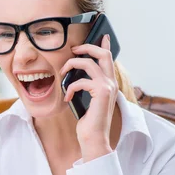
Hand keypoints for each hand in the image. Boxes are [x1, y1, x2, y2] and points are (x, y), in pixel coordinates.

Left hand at [59, 34, 117, 160]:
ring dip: (72, 65)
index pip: (109, 59)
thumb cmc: (89, 123)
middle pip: (103, 54)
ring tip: (63, 73)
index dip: (105, 45)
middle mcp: (111, 83)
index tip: (102, 36)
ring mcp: (108, 87)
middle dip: (87, 47)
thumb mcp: (88, 101)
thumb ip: (87, 88)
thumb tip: (76, 77)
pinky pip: (80, 81)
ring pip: (89, 63)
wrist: (94, 139)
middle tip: (74, 50)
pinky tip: (67, 97)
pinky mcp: (101, 92)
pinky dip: (70, 87)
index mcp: (109, 84)